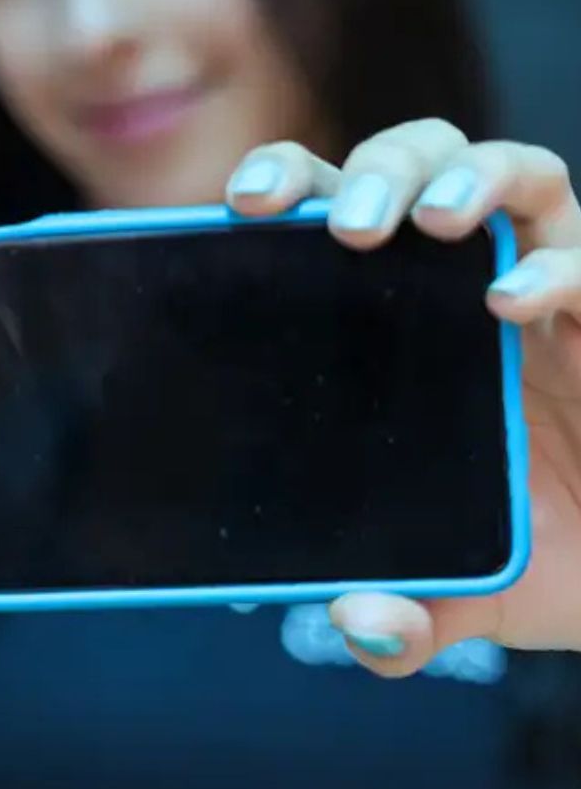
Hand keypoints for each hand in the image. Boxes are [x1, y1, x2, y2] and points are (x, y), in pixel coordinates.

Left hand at [225, 119, 580, 671]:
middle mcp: (469, 283)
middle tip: (343, 224)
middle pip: (420, 161)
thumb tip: (363, 626)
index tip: (240, 204)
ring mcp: (553, 291)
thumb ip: (403, 619)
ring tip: (431, 222)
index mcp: (393, 316)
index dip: (289, 182)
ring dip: (467, 178)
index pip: (332, 207)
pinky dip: (560, 270)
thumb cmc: (535, 553)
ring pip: (518, 174)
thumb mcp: (458, 595)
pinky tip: (515, 301)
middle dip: (375, 168)